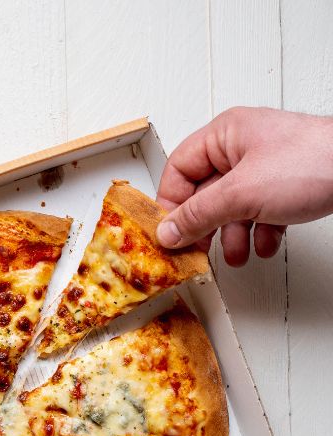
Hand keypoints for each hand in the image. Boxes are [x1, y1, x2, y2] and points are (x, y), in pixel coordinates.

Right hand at [155, 107, 332, 265]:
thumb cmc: (312, 163)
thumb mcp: (241, 194)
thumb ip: (198, 215)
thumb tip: (167, 231)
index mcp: (224, 135)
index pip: (179, 169)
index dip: (171, 203)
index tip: (170, 233)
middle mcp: (241, 147)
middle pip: (204, 192)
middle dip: (205, 226)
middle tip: (198, 250)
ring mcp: (265, 166)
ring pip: (233, 207)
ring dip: (232, 236)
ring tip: (238, 254)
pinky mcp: (286, 183)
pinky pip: (259, 212)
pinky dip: (260, 232)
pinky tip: (265, 245)